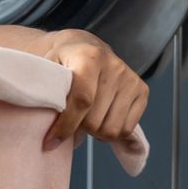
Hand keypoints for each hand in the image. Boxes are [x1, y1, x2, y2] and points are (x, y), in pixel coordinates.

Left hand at [42, 30, 147, 149]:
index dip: (66, 125)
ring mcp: (130, 79)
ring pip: (111, 129)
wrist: (84, 46)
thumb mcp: (48, 70)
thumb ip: (45, 94)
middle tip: (71, 122)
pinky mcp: (142, 90)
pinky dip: (111, 132)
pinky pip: (126, 129)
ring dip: (95, 132)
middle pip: (95, 120)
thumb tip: (47, 131)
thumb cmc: (62, 63)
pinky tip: (101, 119)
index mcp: (89, 57)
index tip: (51, 141)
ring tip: (86, 120)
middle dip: (78, 128)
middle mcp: (114, 66)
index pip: (82, 100)